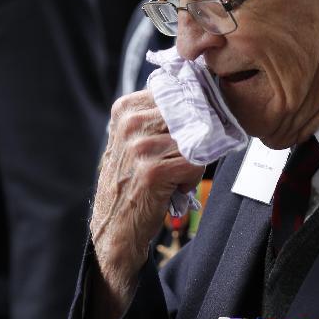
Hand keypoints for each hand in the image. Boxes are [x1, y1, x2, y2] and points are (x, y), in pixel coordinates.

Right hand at [90, 91, 203, 318]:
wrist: (116, 224)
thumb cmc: (133, 180)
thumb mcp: (136, 140)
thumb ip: (159, 117)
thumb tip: (203, 99)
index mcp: (125, 109)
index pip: (178, 93)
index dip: (194, 113)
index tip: (193, 130)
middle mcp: (131, 124)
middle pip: (191, 116)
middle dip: (198, 138)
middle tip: (184, 158)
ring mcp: (141, 147)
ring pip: (196, 141)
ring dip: (194, 162)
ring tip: (176, 176)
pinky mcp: (154, 171)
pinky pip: (195, 164)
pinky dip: (192, 179)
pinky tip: (176, 187)